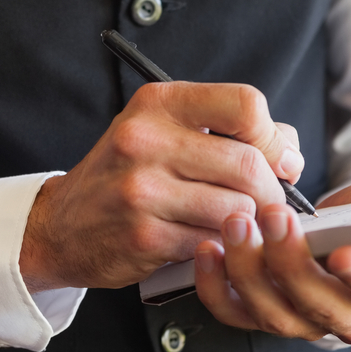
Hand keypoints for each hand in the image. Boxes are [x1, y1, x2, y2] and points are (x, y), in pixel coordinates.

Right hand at [20, 82, 304, 291]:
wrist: (62, 225)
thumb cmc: (123, 175)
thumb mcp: (161, 132)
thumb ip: (225, 130)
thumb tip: (288, 151)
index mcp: (157, 104)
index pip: (245, 105)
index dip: (274, 136)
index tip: (278, 158)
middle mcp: (145, 140)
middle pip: (249, 164)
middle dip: (272, 191)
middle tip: (269, 203)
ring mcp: (142, 190)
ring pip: (237, 209)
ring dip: (249, 224)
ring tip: (237, 224)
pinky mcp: (145, 236)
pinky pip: (213, 242)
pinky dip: (222, 246)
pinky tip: (209, 241)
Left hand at [194, 175, 350, 343]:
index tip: (346, 254)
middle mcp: (349, 318)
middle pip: (320, 308)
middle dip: (293, 266)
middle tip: (272, 218)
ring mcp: (302, 318)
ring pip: (273, 313)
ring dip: (250, 272)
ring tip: (234, 223)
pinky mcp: (262, 309)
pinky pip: (235, 312)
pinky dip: (215, 288)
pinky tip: (205, 249)